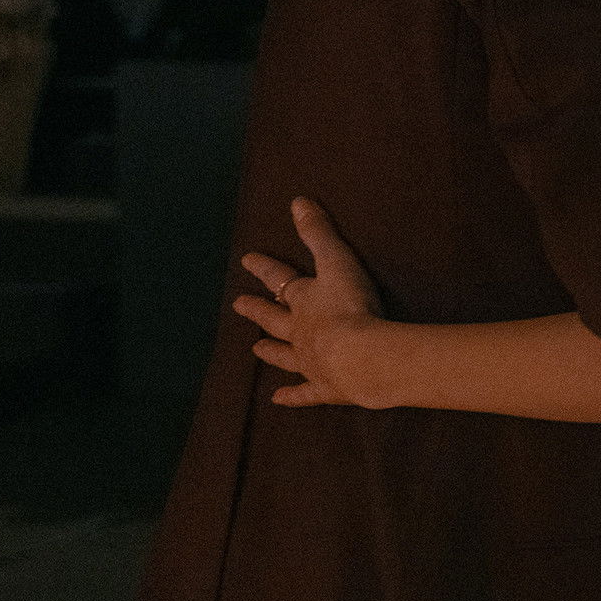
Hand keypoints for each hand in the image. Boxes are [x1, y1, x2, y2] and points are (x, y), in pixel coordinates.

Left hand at [232, 198, 395, 407]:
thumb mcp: (338, 262)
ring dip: (271, 351)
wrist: (361, 357)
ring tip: (255, 349)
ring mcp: (310, 362)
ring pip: (284, 355)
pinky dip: (293, 395)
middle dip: (258, 310)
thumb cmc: (352, 306)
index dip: (265, 269)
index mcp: (304, 301)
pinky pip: (305, 393)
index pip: (281, 281)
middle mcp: (299, 332)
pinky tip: (279, 399)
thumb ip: (319, 233)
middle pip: (274, 319)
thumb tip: (297, 201)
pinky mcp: (326, 387)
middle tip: (238, 305)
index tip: (247, 259)